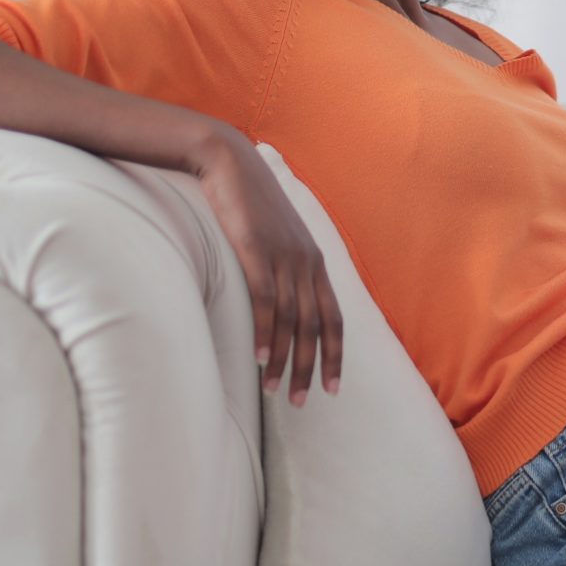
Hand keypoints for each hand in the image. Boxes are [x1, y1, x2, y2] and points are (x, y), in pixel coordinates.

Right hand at [189, 129, 343, 404]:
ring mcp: (284, 256)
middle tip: (302, 402)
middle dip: (311, 368)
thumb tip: (279, 297)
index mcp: (315, 261)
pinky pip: (267, 301)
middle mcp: (306, 262)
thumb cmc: (248, 202)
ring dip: (285, 360)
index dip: (335, 355)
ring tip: (276, 392)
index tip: (333, 388)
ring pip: (292, 321)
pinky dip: (266, 334)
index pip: (334, 318)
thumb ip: (283, 265)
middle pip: (316, 327)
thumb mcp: (274, 236)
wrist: (229, 162)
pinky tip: (261, 360)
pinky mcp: (257, 251)